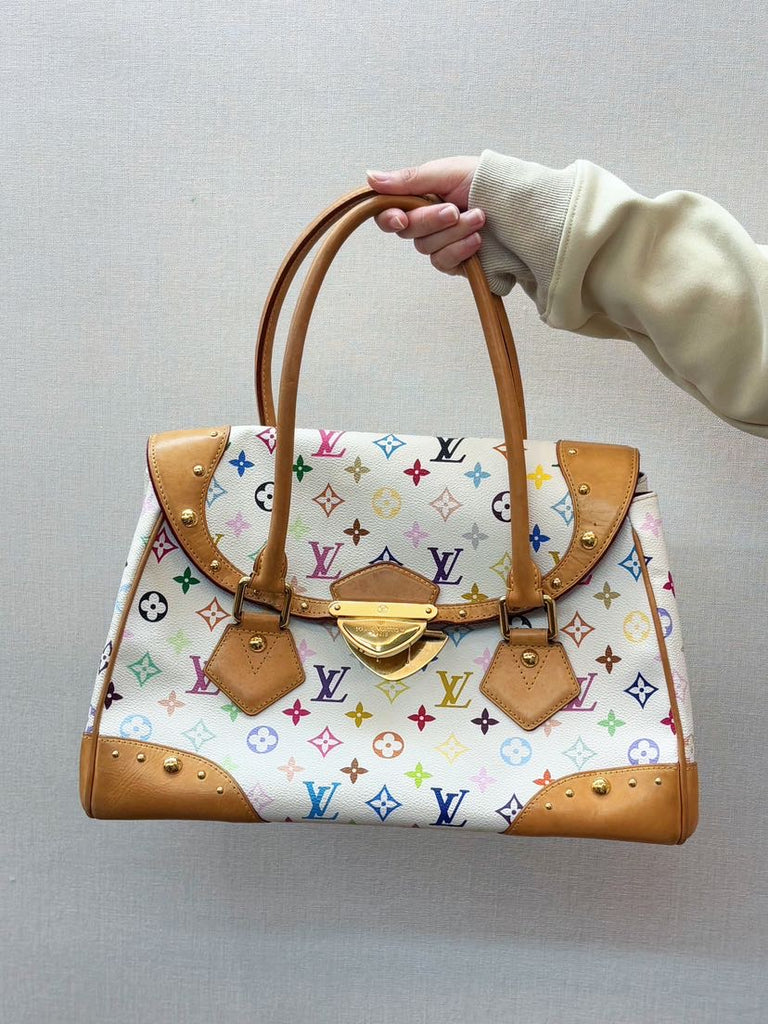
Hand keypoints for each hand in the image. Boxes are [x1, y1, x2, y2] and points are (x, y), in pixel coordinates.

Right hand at [365, 157, 483, 277]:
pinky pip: (444, 263)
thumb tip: (370, 177)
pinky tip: (479, 241)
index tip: (401, 219)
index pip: (389, 213)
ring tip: (480, 219)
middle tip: (456, 210)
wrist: (522, 207)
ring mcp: (441, 244)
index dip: (390, 218)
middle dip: (432, 220)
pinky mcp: (456, 263)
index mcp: (421, 198)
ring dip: (454, 233)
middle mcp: (427, 222)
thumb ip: (408, 180)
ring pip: (427, 248)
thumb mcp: (447, 173)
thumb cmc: (488, 182)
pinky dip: (461, 250)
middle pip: (408, 231)